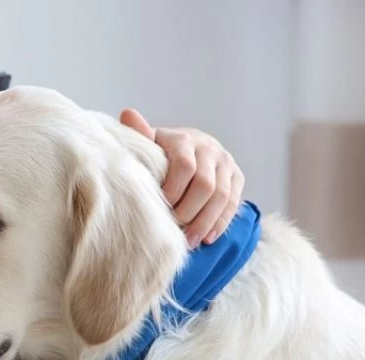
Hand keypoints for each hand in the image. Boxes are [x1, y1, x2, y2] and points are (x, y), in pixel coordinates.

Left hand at [120, 109, 244, 247]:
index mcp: (185, 139)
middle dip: (189, 212)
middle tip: (174, 230)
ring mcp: (226, 162)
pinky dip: (220, 222)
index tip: (159, 209)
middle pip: (205, 185)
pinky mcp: (237, 176)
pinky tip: (207, 237)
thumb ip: (140, 134)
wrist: (190, 148)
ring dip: (205, 222)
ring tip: (190, 241)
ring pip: (221, 197)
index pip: (184, 167)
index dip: (173, 191)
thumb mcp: (149, 143)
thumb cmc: (161, 153)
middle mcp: (209, 148)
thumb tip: (127, 113)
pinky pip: (233, 203)